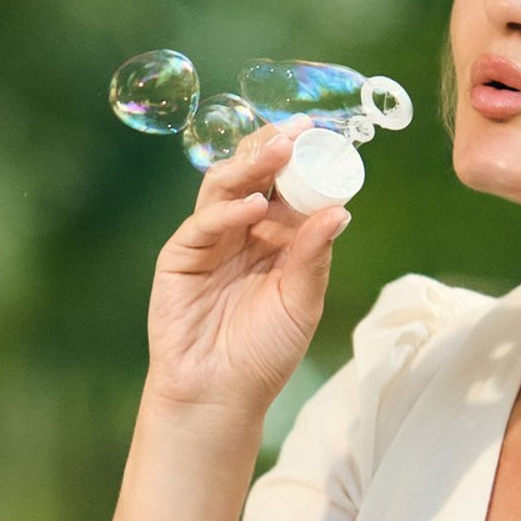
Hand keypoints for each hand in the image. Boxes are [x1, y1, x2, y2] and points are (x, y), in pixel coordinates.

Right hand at [144, 127, 347, 421]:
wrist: (219, 393)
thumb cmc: (263, 352)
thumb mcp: (301, 302)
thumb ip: (314, 256)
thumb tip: (341, 211)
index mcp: (277, 237)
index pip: (291, 185)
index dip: (307, 159)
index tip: (329, 134)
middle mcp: (243, 231)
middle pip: (255, 175)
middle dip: (276, 147)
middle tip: (301, 127)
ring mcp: (210, 241)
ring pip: (224, 187)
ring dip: (251, 164)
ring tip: (280, 149)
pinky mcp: (180, 257)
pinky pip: (202, 224)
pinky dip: (226, 211)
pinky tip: (252, 207)